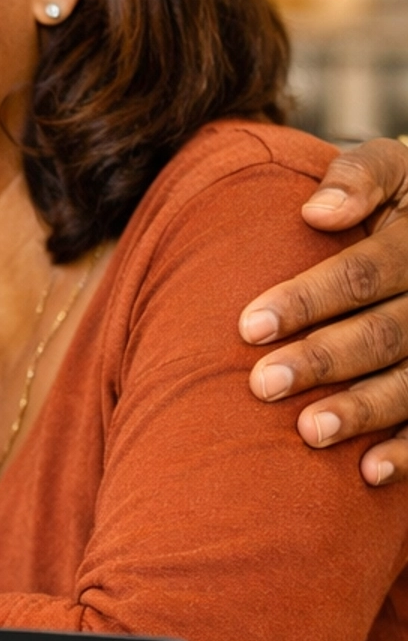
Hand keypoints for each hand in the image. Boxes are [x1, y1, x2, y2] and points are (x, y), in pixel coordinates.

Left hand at [241, 139, 407, 485]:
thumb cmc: (401, 202)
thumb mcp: (396, 168)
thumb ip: (360, 177)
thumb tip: (318, 212)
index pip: (365, 273)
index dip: (308, 299)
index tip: (248, 327)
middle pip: (387, 333)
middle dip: (324, 360)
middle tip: (262, 384)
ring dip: (363, 411)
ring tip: (308, 431)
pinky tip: (370, 472)